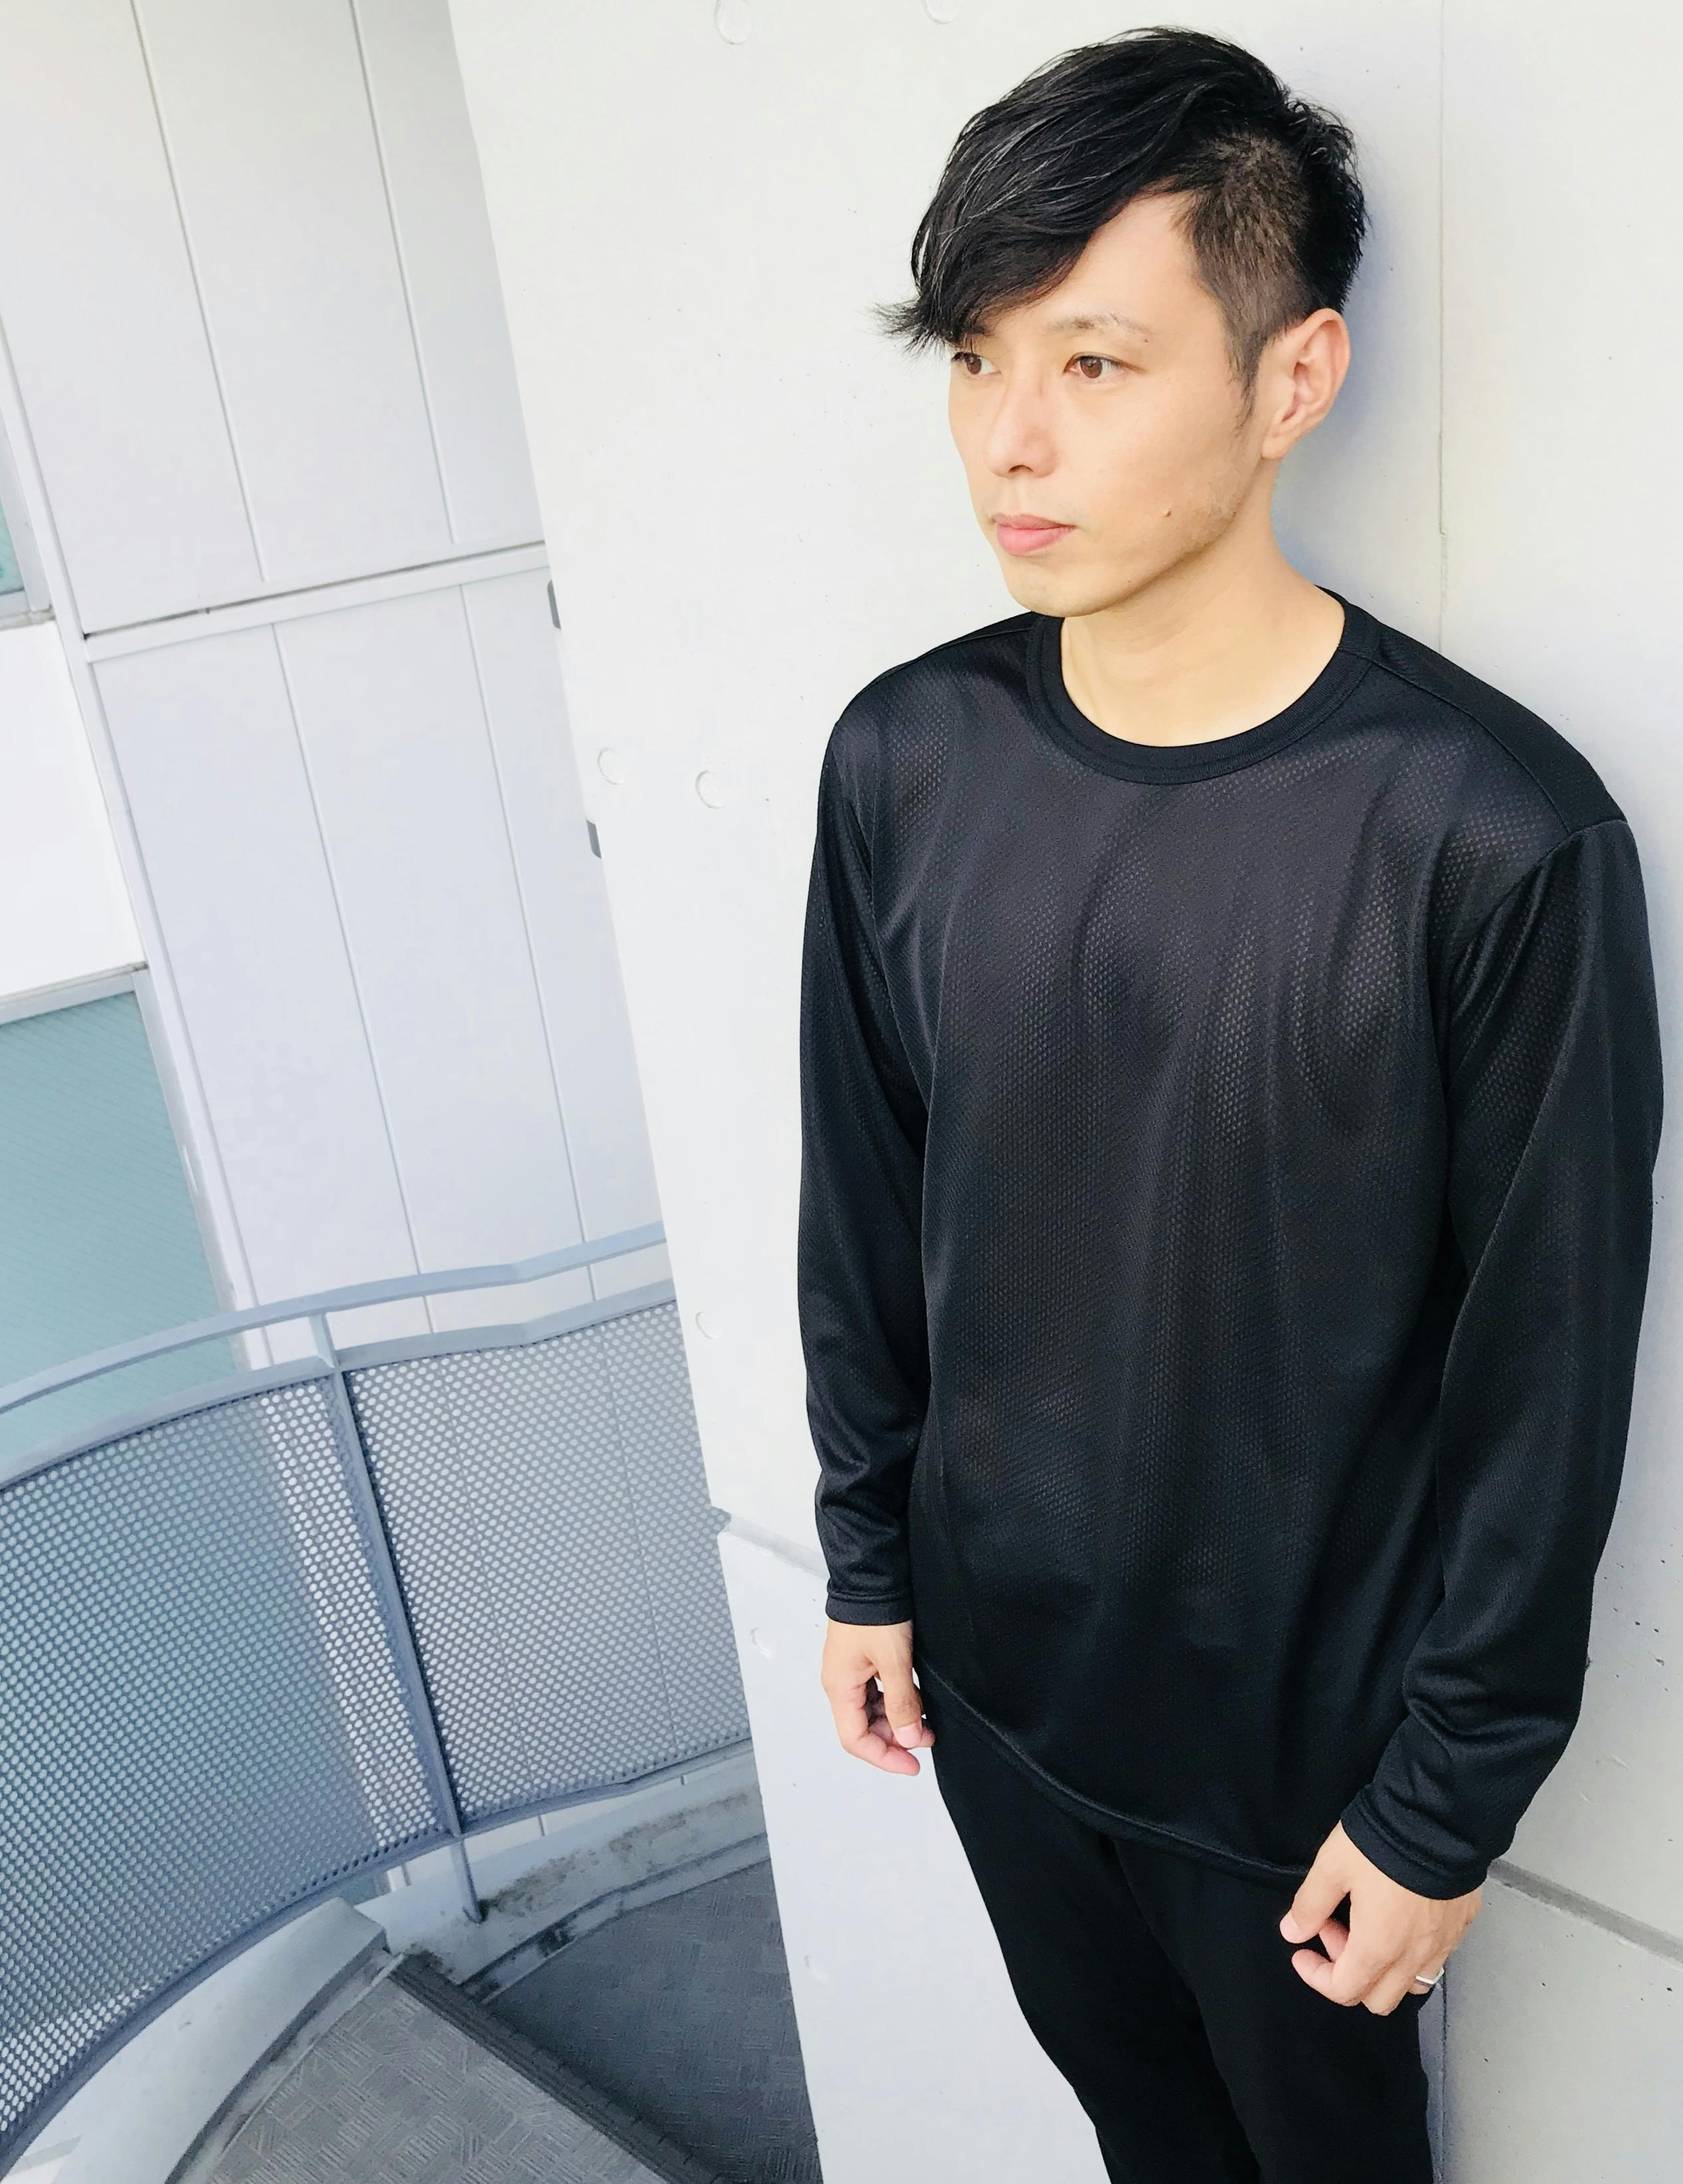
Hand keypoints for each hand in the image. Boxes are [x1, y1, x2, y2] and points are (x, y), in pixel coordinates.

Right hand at [821, 1616, 934, 1773]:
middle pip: (863, 1727)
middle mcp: (841, 1682)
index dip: (884, 1757)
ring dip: (897, 1720)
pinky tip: (915, 1699)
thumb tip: (909, 1739)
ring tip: (925, 1720)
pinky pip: (877, 1692)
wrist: (872, 1575)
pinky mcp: (863, 1660)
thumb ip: (902, 1703)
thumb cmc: (876, 1613)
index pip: (855, 1740)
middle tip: (927, 1738)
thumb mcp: (894, 1661)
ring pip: (872, 1711)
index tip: (913, 1764)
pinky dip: (896, 1701)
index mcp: (840, 1687)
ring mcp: (851, 1671)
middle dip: (895, 1738)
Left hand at [1279, 1821, 1480, 2014]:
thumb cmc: (1382, 1844)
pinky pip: (1435, 1959)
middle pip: (1378, 1999)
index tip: (1302, 1952)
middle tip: (1335, 1930)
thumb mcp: (1332, 1866)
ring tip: (1368, 1928)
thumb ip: (1310, 1904)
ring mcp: (1443, 1945)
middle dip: (1348, 1974)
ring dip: (1384, 1970)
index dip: (1315, 1976)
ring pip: (1411, 1985)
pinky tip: (1400, 1918)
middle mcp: (1414, 1957)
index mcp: (1378, 1948)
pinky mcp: (1461, 1927)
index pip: (1343, 1990)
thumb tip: (1293, 1932)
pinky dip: (1412, 1954)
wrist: (1440, 1819)